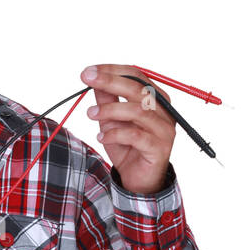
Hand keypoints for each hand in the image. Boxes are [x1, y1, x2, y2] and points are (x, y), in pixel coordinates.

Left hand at [80, 63, 175, 193]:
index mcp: (155, 98)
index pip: (136, 75)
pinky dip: (115, 134)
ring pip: (138, 111)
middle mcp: (164, 111)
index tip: (89, 71)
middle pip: (138, 89)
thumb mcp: (111, 120)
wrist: (137, 179)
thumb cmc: (127, 147)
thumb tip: (93, 78)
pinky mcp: (159, 148)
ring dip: (110, 109)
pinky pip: (136, 135)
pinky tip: (101, 137)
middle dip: (110, 81)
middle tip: (87, 79)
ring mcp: (164, 129)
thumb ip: (106, 100)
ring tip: (91, 114)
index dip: (112, 71)